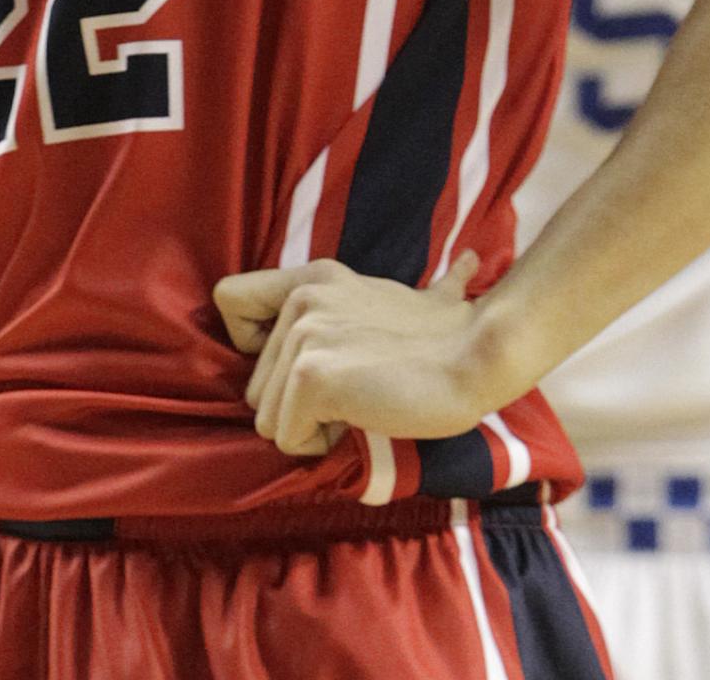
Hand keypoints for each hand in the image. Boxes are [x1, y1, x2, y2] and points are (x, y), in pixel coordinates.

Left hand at [214, 253, 493, 456]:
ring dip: (312, 427)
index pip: (229, 299)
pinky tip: (363, 419)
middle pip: (254, 386)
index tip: (297, 362)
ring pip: (267, 419)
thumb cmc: (445, 342)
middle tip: (356, 390)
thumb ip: (353, 306)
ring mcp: (304, 336)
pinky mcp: (312, 376)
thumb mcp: (388, 299)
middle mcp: (301, 300)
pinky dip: (322, 445)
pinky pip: (288, 438)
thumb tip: (462, 264)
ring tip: (363, 402)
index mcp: (313, 279)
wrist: (479, 358)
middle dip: (298, 406)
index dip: (251, 344)